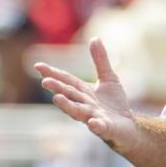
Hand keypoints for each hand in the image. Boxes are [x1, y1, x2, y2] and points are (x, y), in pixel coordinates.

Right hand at [35, 37, 139, 153]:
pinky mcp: (106, 129)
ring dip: (67, 106)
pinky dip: (96, 125)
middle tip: (45, 81)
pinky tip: (93, 122)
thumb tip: (94, 38)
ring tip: (57, 98)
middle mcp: (84, 105)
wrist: (128, 127)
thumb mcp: (108, 78)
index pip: (66, 81)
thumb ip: (100, 60)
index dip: (53, 73)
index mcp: (83, 92)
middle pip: (69, 95)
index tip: (38, 66)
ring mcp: (94, 117)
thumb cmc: (114, 104)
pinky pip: (100, 127)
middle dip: (57, 88)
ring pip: (78, 112)